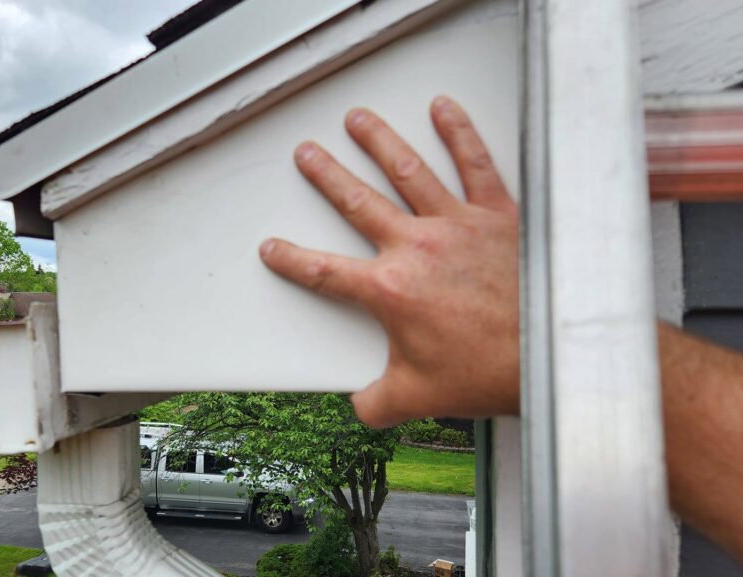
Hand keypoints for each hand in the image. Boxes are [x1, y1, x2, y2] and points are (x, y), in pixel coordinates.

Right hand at [259, 96, 519, 427]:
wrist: (553, 354)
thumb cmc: (491, 371)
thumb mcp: (417, 398)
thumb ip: (375, 403)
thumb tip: (359, 407)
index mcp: (390, 291)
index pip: (324, 271)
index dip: (291, 259)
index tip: (273, 248)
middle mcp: (417, 247)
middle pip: (358, 203)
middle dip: (327, 176)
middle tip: (308, 155)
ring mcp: (456, 224)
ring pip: (407, 171)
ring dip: (378, 142)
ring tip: (358, 120)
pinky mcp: (497, 214)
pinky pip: (475, 164)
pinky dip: (458, 133)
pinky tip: (442, 109)